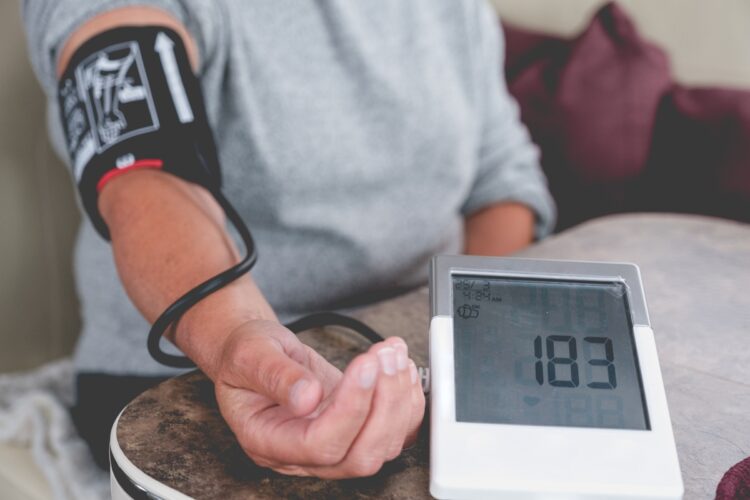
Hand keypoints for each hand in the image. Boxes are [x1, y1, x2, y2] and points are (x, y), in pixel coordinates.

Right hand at [213, 319, 424, 478]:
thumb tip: (307, 398)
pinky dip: (407, 403)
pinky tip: (402, 369)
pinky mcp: (355, 431)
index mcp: (268, 440)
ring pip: (382, 447)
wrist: (257, 356)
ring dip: (399, 399)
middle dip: (384, 404)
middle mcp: (302, 454)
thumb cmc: (247, 357)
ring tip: (393, 354)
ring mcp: (333, 445)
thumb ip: (275, 375)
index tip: (364, 365)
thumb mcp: (250, 355)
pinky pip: (394, 434)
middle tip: (386, 357)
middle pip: (358, 455)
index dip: (350, 408)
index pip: (319, 444)